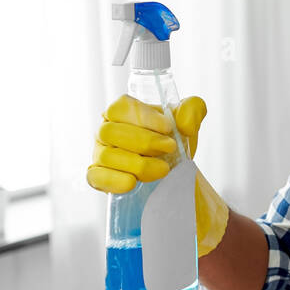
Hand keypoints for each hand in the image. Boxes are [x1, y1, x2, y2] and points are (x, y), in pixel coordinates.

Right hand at [86, 94, 229, 257]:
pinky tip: (133, 182)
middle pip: (111, 131)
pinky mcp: (98, 177)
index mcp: (123, 111)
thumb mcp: (188, 121)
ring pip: (106, 156)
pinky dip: (114, 180)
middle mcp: (106, 129)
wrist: (174, 171)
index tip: (168, 128)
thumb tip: (185, 123)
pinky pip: (96, 177)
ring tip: (163, 169)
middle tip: (170, 148)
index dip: (144, 117)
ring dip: (138, 163)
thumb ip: (193, 109)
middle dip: (144, 141)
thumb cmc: (173, 140)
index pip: (121, 107)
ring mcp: (99, 153)